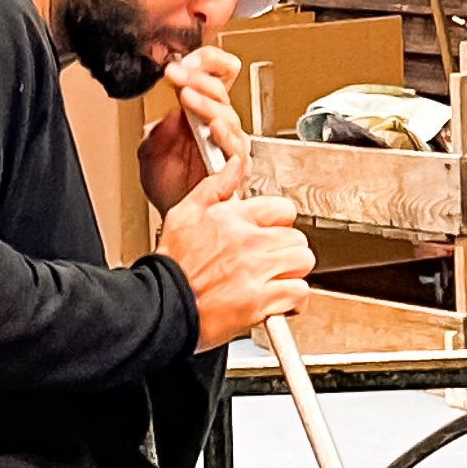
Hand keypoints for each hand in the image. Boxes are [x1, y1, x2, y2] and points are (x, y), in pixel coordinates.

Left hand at [137, 43, 245, 215]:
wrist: (174, 214)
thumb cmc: (167, 184)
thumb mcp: (149, 151)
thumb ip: (157, 132)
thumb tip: (169, 115)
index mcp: (198, 109)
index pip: (214, 72)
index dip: (203, 60)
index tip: (180, 62)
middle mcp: (215, 121)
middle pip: (220, 88)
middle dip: (197, 77)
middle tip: (178, 74)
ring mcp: (226, 141)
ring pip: (226, 112)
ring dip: (206, 101)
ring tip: (188, 96)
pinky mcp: (234, 164)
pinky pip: (236, 145)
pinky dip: (224, 133)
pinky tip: (212, 124)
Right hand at [156, 159, 314, 350]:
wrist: (164, 304)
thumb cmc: (172, 264)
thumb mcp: (185, 213)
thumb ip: (216, 186)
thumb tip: (235, 164)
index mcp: (234, 218)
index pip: (283, 208)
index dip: (280, 221)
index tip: (274, 230)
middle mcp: (249, 243)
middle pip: (297, 237)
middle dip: (289, 248)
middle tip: (275, 257)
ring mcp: (257, 272)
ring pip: (302, 262)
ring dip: (294, 270)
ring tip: (280, 276)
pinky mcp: (260, 301)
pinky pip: (298, 292)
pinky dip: (294, 298)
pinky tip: (280, 298)